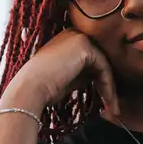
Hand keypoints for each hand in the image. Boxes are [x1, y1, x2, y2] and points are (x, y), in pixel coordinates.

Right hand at [2, 30, 117, 117]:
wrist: (30, 89)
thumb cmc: (44, 88)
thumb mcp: (68, 77)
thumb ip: (83, 72)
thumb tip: (100, 77)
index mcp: (68, 39)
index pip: (93, 59)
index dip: (100, 80)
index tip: (105, 101)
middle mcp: (74, 34)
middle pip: (100, 61)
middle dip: (108, 85)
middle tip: (113, 107)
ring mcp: (79, 37)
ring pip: (104, 65)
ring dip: (110, 89)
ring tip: (112, 109)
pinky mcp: (84, 46)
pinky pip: (103, 67)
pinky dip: (108, 86)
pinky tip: (108, 101)